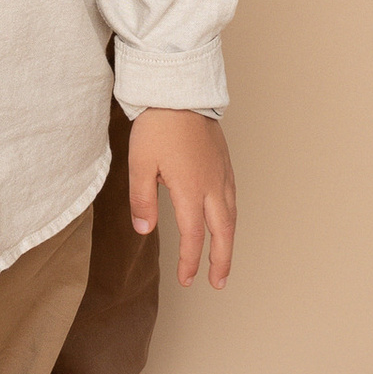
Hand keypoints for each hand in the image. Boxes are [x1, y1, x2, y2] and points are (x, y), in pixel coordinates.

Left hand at [127, 110, 235, 285]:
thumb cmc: (157, 125)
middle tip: (218, 283)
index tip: (186, 280)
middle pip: (223, 233)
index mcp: (190, 189)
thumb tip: (145, 231)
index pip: (193, 236)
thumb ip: (142, 200)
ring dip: (229, 242)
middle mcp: (212, 185)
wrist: (180, 90)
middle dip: (221, 261)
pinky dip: (231, 218)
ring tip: (223, 260)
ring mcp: (222, 173)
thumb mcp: (139, 163)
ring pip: (231, 216)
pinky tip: (225, 222)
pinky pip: (232, 198)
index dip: (190, 262)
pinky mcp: (224, 162)